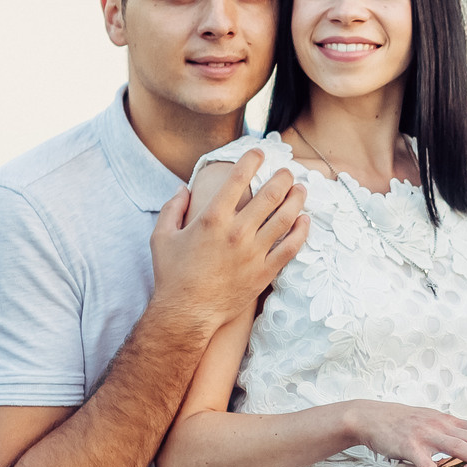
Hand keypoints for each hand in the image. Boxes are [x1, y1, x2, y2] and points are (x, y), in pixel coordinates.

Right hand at [151, 151, 306, 326]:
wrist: (186, 314)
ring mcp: (253, 252)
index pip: (237, 179)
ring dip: (297, 200)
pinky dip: (301, 232)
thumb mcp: (161, 237)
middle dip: (282, 178)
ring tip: (302, 189)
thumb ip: (172, 208)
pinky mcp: (265, 272)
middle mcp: (237, 232)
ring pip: (285, 218)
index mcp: (212, 218)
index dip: (251, 160)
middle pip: (270, 195)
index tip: (259, 152)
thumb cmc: (172, 275)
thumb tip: (183, 188)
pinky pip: (290, 248)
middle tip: (287, 172)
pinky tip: (305, 221)